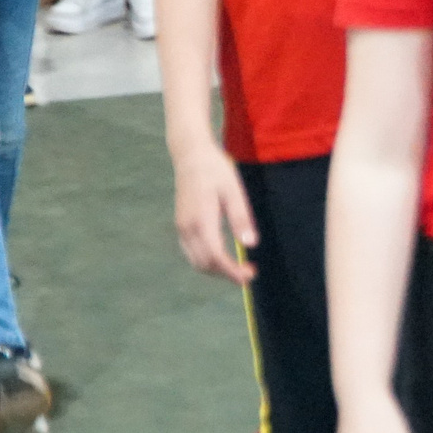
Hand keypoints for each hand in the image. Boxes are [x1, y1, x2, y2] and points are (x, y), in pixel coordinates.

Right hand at [170, 136, 256, 282]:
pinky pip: (191, 252)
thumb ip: (240, 218)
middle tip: (249, 273)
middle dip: (226, 274)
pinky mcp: (181, 225)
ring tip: (238, 267)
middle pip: (205, 264)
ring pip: (196, 261)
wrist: (191, 155)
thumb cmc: (216, 170)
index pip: (216, 257)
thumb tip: (250, 244)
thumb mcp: (234, 191)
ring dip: (216, 269)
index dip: (232, 271)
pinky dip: (207, 260)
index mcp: (201, 220)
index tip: (249, 276)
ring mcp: (181, 227)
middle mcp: (187, 228)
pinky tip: (223, 257)